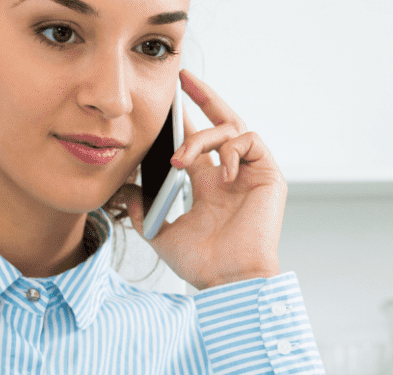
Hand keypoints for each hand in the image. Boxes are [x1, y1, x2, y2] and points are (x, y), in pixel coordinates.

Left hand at [115, 69, 286, 290]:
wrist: (229, 279)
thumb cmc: (203, 263)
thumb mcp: (161, 233)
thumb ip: (143, 210)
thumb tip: (123, 190)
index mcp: (208, 185)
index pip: (197, 142)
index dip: (183, 119)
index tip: (165, 102)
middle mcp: (231, 175)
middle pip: (221, 123)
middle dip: (204, 96)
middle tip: (182, 76)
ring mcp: (251, 174)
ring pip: (230, 129)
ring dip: (202, 137)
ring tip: (181, 159)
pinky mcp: (269, 175)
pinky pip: (250, 141)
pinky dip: (230, 150)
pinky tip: (218, 173)